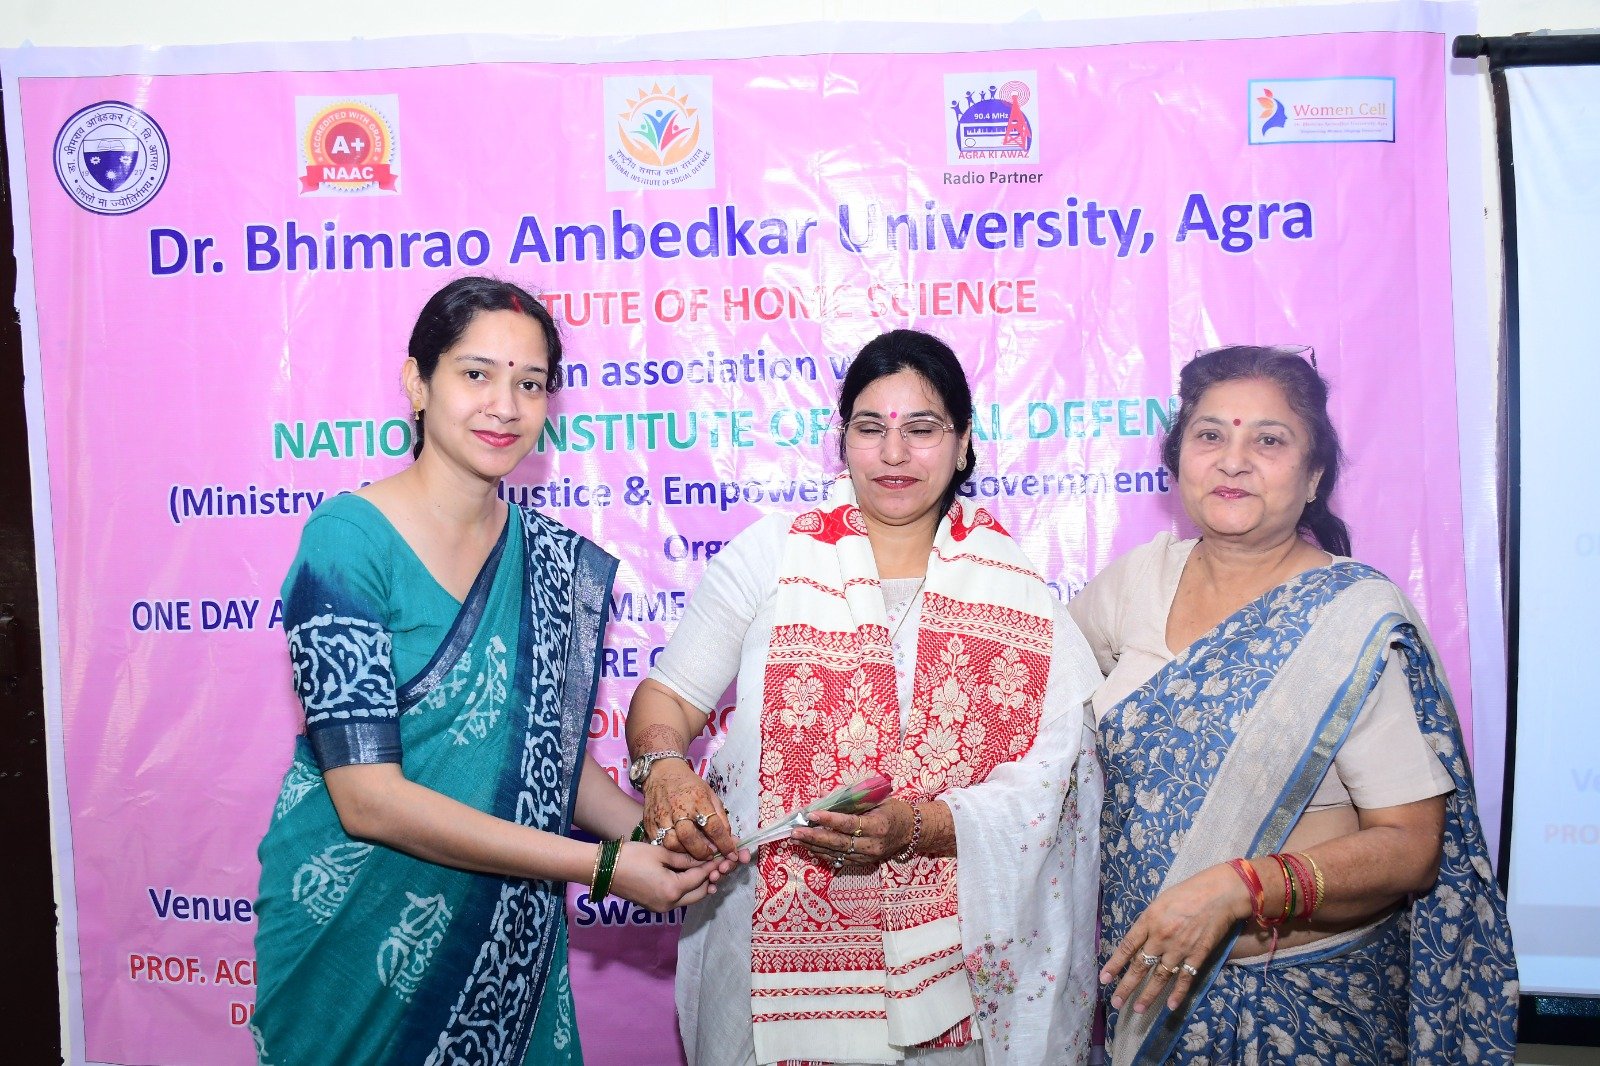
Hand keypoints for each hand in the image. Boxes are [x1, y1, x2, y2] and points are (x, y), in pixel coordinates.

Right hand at [607, 842, 727, 912]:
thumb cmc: (632, 857)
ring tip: (707, 869)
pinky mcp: (654, 906)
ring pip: (690, 898)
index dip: (713, 865)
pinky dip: (687, 888)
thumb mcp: (661, 853)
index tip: (724, 855)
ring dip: (699, 885)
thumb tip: (705, 858)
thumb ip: (686, 858)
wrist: (603, 869)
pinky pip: (678, 899)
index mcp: (673, 889)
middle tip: (718, 864)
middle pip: (700, 893)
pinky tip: (688, 875)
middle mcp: (670, 904)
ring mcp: (661, 908)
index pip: (701, 877)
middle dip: (710, 878)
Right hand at [641, 760, 744, 861]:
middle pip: (689, 837)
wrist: (661, 773)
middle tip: (710, 855)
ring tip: (694, 852)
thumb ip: (720, 816)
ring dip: (685, 853)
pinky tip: (679, 849)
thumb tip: (729, 839)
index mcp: (698, 799)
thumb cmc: (689, 784)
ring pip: (672, 843)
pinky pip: (659, 844)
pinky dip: (670, 850)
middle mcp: (679, 808)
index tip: (731, 854)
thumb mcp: (710, 794)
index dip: (724, 843)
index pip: (713, 826)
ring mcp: (662, 816)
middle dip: (702, 852)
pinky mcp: (650, 823)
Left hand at [792, 799, 912, 871]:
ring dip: (813, 846)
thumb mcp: (878, 801)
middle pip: (838, 842)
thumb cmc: (893, 810)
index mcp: (878, 826)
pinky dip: (823, 854)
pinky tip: (809, 847)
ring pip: (835, 853)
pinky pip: (839, 860)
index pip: (849, 824)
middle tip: (795, 831)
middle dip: (814, 836)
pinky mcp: (863, 863)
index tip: (812, 814)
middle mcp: (872, 845)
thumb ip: (854, 801)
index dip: (829, 820)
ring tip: (796, 839)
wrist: (910, 832)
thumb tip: (826, 796)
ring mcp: (867, 857)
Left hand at [1100, 863, 1252, 1013]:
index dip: (1115, 964)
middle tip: (1115, 1002)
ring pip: (1160, 977)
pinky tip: (1169, 1006)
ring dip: (1148, 995)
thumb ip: (1149, 922)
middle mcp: (1161, 937)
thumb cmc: (1188, 892)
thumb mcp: (1160, 902)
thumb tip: (1140, 940)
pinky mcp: (1197, 956)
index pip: (1127, 947)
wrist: (1220, 894)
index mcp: (1149, 920)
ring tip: (1137, 1009)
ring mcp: (1180, 949)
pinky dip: (1178, 993)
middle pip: (1140, 965)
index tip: (1104, 979)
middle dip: (1126, 986)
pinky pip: (1185, 978)